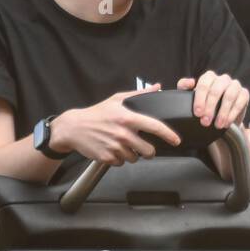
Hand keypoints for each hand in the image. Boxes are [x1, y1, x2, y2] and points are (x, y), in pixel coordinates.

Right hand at [49, 85, 180, 166]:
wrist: (73, 128)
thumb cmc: (96, 113)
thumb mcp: (116, 100)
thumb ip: (139, 94)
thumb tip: (157, 88)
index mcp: (128, 118)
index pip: (155, 127)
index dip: (169, 135)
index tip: (176, 140)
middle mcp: (123, 133)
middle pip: (148, 150)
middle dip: (149, 151)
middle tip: (143, 146)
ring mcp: (115, 147)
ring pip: (135, 158)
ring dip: (132, 154)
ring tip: (123, 145)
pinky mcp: (107, 157)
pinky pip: (122, 163)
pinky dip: (120, 159)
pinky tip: (113, 149)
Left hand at [177, 72, 248, 128]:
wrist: (220, 117)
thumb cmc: (204, 105)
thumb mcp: (190, 97)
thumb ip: (184, 87)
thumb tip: (190, 82)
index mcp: (209, 77)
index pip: (204, 84)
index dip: (200, 99)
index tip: (198, 113)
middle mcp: (223, 79)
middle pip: (216, 90)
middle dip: (210, 108)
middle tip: (205, 122)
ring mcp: (235, 85)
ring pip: (229, 96)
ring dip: (222, 112)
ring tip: (217, 125)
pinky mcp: (244, 94)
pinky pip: (240, 102)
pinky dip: (232, 114)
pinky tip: (226, 123)